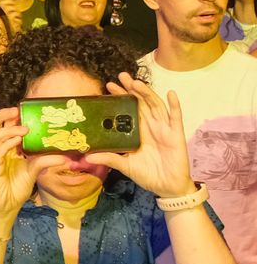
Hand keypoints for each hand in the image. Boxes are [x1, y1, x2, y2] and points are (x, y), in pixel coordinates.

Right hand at [0, 107, 64, 221]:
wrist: (7, 205)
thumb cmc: (16, 187)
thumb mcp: (34, 170)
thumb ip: (44, 161)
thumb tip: (65, 157)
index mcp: (4, 147)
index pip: (2, 125)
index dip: (10, 115)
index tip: (24, 110)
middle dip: (3, 114)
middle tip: (18, 110)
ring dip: (10, 130)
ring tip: (26, 129)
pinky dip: (7, 144)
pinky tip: (18, 142)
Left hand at [83, 73, 193, 197]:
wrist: (167, 187)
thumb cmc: (148, 175)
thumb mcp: (125, 165)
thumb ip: (109, 158)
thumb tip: (87, 156)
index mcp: (138, 131)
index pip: (128, 109)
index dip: (120, 97)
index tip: (108, 86)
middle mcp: (151, 126)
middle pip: (141, 102)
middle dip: (132, 89)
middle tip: (121, 76)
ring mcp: (164, 129)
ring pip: (156, 106)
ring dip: (147, 93)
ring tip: (136, 82)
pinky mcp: (176, 135)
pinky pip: (176, 117)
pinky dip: (175, 105)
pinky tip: (170, 93)